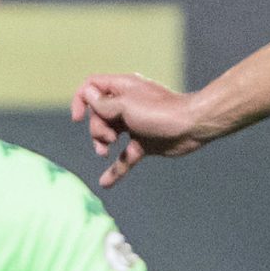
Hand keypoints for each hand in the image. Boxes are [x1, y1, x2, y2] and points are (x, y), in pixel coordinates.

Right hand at [71, 73, 210, 187]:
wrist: (192, 126)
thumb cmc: (160, 112)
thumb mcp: (125, 106)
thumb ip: (103, 104)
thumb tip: (87, 95)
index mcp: (122, 89)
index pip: (92, 87)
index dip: (81, 101)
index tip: (78, 119)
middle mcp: (126, 105)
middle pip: (98, 115)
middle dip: (96, 128)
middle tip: (109, 138)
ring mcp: (135, 125)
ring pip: (108, 135)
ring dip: (101, 145)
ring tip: (105, 153)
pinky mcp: (143, 144)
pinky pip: (124, 158)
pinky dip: (115, 170)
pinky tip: (105, 183)